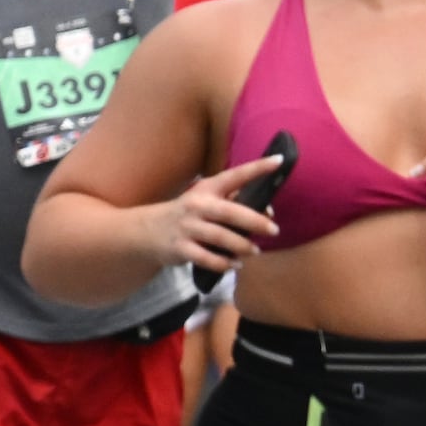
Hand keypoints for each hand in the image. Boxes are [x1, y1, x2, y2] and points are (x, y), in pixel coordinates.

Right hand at [153, 156, 283, 274]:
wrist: (147, 231)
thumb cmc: (188, 215)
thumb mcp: (205, 201)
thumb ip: (234, 203)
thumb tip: (267, 212)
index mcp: (207, 189)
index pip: (235, 176)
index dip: (257, 168)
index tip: (279, 160)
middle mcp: (197, 205)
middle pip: (230, 212)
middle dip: (255, 221)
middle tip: (274, 230)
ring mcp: (187, 227)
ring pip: (220, 237)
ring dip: (242, 246)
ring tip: (255, 251)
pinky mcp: (180, 248)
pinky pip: (206, 258)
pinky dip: (224, 263)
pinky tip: (235, 265)